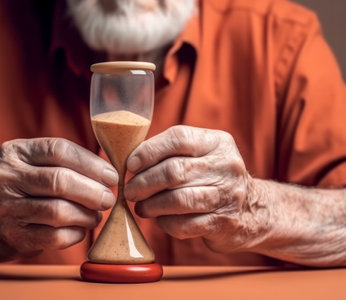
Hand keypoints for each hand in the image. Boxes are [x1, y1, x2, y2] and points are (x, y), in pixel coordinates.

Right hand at [0, 138, 117, 255]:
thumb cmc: (26, 186)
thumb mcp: (36, 163)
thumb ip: (67, 161)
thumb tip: (110, 174)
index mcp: (16, 152)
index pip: (59, 150)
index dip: (91, 164)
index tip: (111, 175)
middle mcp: (7, 178)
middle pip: (59, 181)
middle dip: (92, 191)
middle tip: (109, 198)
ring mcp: (7, 209)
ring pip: (58, 211)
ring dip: (87, 215)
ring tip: (96, 215)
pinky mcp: (14, 236)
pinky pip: (55, 237)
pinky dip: (76, 234)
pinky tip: (81, 228)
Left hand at [124, 126, 265, 252]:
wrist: (253, 210)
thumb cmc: (213, 178)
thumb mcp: (202, 154)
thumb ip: (172, 152)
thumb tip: (131, 161)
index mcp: (217, 142)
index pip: (178, 138)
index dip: (148, 151)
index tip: (130, 165)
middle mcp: (226, 165)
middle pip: (174, 171)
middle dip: (144, 183)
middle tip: (130, 191)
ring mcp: (228, 195)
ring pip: (178, 199)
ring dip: (151, 205)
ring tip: (141, 207)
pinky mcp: (224, 223)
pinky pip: (184, 224)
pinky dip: (165, 223)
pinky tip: (160, 220)